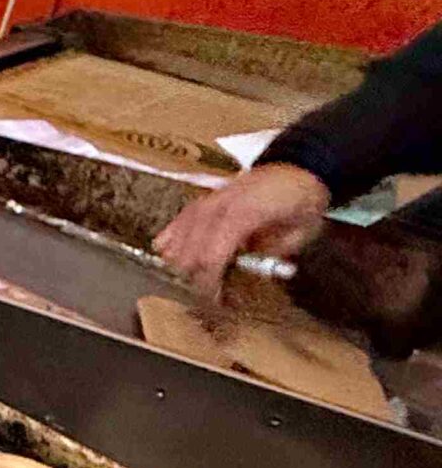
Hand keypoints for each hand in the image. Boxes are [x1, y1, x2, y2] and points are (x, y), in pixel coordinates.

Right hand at [154, 163, 331, 299]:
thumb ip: (270, 254)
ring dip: (179, 257)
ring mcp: (210, 198)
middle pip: (191, 246)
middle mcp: (220, 204)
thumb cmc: (303, 205)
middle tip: (203, 293)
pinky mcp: (207, 197)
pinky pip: (181, 217)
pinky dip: (171, 235)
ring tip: (183, 277)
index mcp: (245, 213)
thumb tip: (245, 272)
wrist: (301, 168)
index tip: (214, 298)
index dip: (210, 279)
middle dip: (193, 273)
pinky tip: (163, 249)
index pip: (213, 253)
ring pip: (181, 231)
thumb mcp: (298, 235)